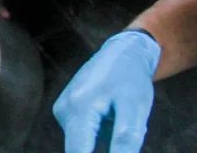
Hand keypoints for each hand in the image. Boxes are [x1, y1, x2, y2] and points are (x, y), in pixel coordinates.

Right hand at [53, 31, 160, 152]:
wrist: (122, 53)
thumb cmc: (131, 79)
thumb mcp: (135, 110)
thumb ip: (125, 141)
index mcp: (78, 108)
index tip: (113, 150)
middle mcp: (63, 109)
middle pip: (77, 150)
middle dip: (100, 150)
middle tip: (117, 125)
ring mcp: (62, 109)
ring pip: (79, 143)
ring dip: (98, 144)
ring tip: (116, 122)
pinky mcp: (65, 110)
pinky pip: (80, 134)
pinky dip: (95, 135)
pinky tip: (109, 118)